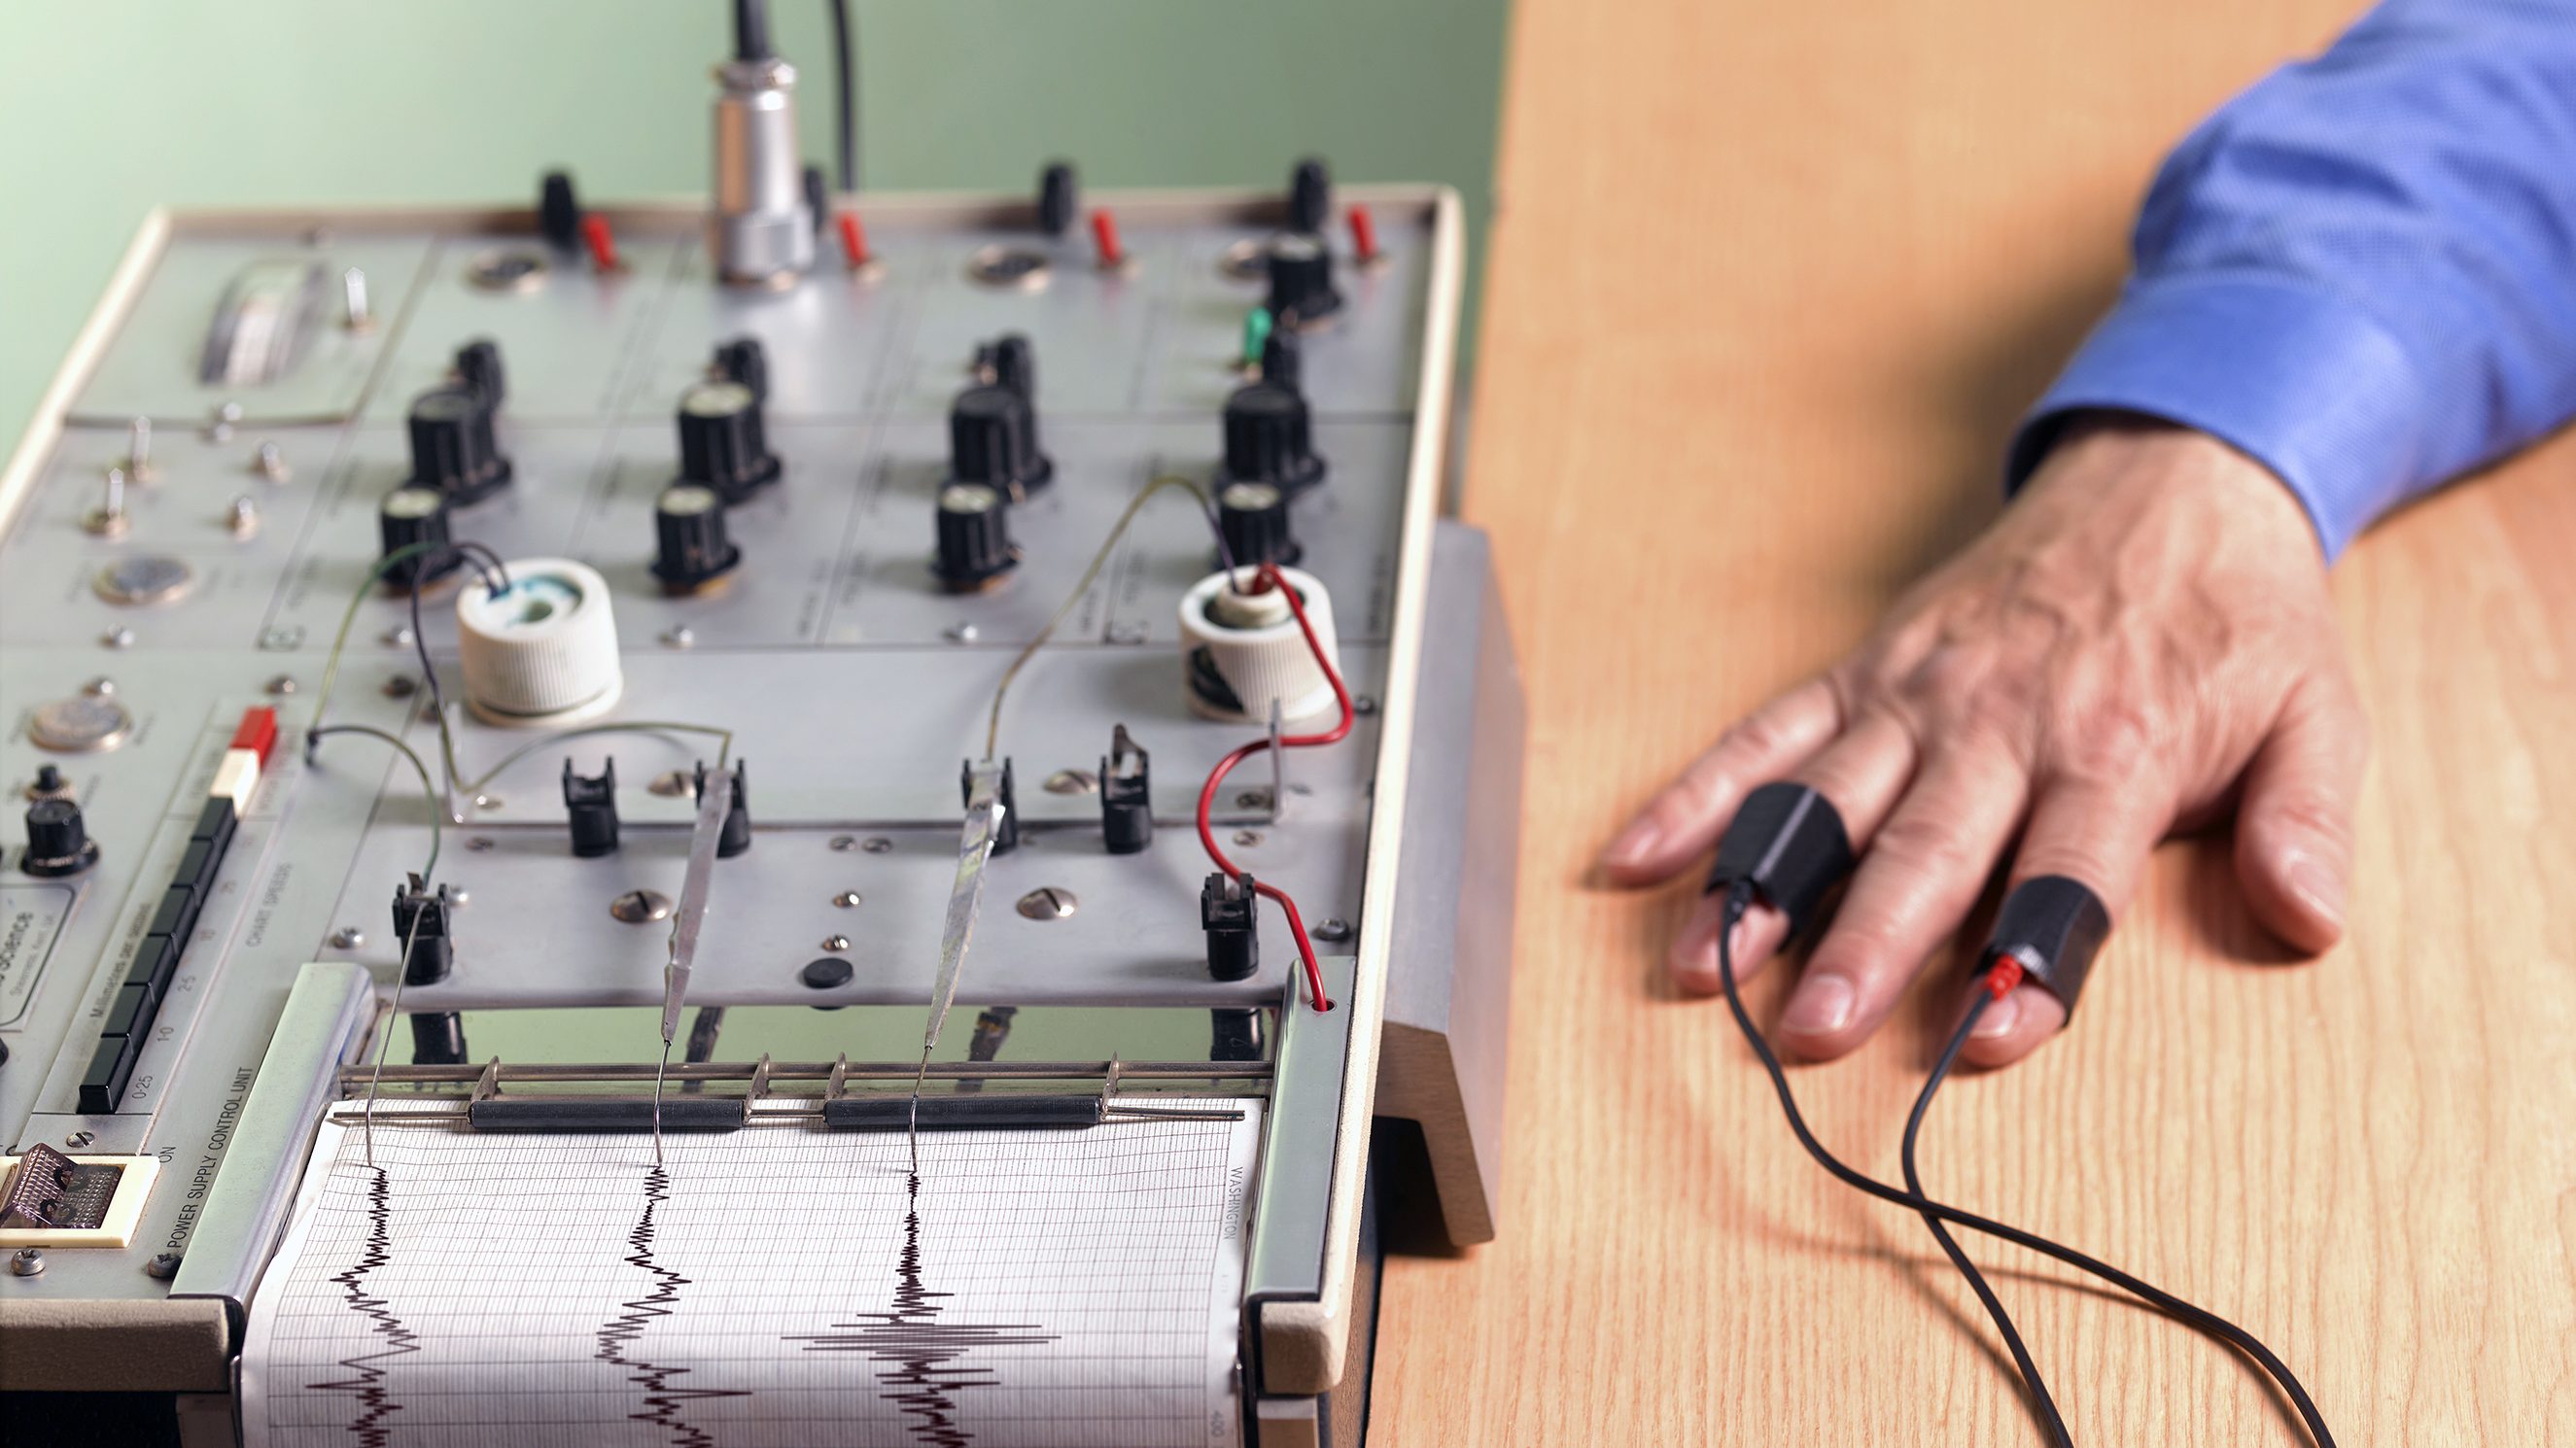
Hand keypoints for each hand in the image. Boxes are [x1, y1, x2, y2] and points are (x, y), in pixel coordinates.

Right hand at [1598, 417, 2367, 1066]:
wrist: (2169, 480)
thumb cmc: (2234, 622)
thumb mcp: (2318, 714)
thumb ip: (2307, 819)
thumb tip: (2309, 916)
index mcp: (2114, 750)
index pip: (2066, 878)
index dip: (2028, 965)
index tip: (1985, 1042)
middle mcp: (2001, 724)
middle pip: (1924, 849)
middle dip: (1864, 941)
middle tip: (1811, 1027)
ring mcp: (1918, 695)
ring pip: (1825, 798)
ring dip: (1761, 883)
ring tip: (1703, 965)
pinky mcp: (1865, 671)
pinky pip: (1767, 735)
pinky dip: (1699, 794)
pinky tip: (1637, 859)